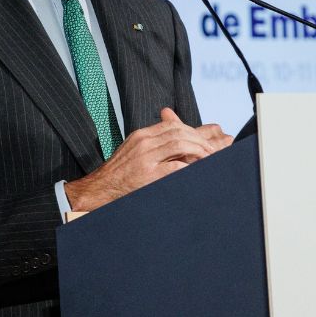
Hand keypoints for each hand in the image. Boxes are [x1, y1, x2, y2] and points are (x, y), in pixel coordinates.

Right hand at [64, 108, 232, 210]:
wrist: (97, 191)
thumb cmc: (118, 175)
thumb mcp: (134, 152)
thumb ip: (155, 143)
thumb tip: (178, 138)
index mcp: (142, 136)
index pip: (174, 125)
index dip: (196, 130)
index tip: (211, 137)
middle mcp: (144, 143)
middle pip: (181, 131)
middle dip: (203, 139)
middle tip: (217, 149)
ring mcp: (146, 158)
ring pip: (181, 144)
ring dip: (201, 150)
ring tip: (212, 158)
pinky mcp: (149, 175)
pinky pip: (176, 166)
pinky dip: (191, 167)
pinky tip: (199, 170)